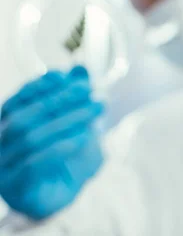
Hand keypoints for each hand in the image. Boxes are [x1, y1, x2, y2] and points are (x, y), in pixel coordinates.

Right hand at [0, 66, 103, 219]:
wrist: (63, 194)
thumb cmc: (67, 155)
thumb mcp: (77, 121)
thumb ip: (75, 96)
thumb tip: (81, 68)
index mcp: (6, 126)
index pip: (16, 101)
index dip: (39, 86)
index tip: (65, 76)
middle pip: (24, 117)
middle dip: (59, 100)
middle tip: (89, 92)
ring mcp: (3, 168)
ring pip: (31, 138)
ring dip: (67, 120)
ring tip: (94, 111)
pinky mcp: (16, 188)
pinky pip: (35, 163)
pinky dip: (61, 147)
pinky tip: (83, 138)